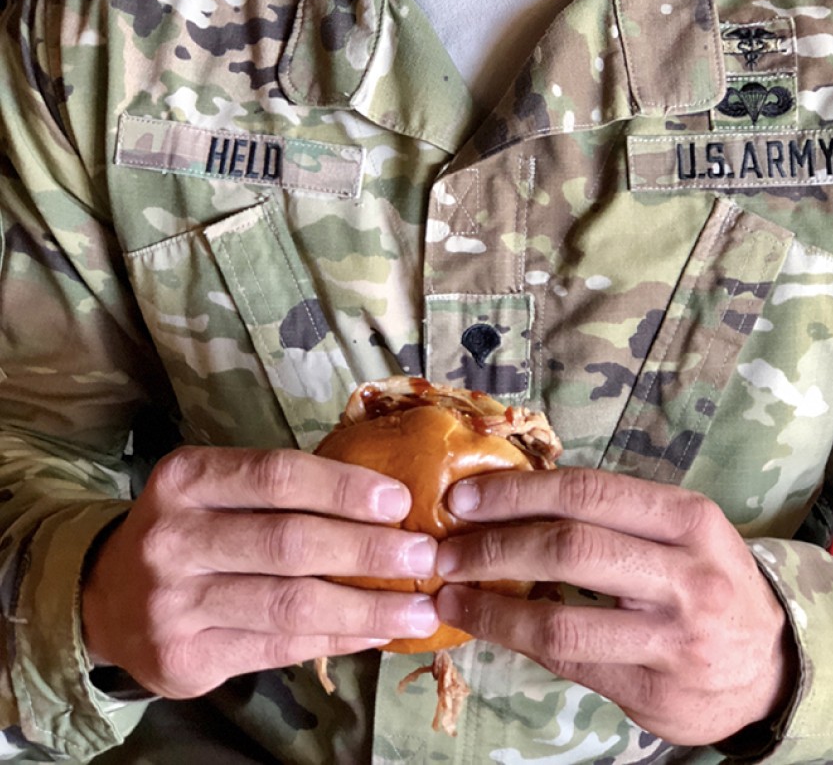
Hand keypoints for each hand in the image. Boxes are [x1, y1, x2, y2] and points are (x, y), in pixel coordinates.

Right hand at [81, 445, 439, 697]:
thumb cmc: (191, 528)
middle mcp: (173, 539)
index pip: (277, 475)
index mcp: (186, 479)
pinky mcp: (185, 660)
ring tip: (418, 611)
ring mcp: (174, 605)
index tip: (399, 501)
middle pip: (289, 542)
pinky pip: (279, 648)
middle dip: (368, 550)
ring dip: (366, 608)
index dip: (344, 487)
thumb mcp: (216, 488)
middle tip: (424, 557)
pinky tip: (374, 632)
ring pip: (290, 605)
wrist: (106, 599)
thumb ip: (282, 491)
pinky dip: (336, 639)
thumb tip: (386, 503)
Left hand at [434, 468, 797, 746]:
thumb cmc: (707, 580)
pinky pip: (572, 663)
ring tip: (451, 594)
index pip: (587, 492)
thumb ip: (613, 514)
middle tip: (444, 547)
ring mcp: (674, 639)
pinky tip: (491, 628)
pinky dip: (520, 642)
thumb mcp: (681, 531)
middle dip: (494, 546)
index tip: (465, 496)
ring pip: (563, 620)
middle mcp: (687, 574)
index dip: (517, 492)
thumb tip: (512, 496)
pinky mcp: (656, 691)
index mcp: (688, 518)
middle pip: (570, 548)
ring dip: (492, 607)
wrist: (771, 666)